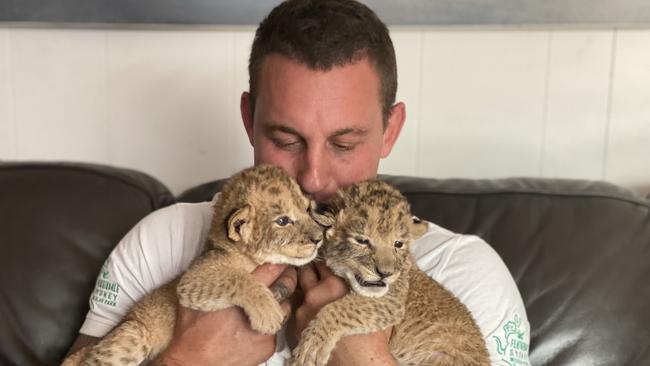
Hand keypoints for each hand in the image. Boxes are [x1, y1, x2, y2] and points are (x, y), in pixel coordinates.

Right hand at [152, 263, 296, 365]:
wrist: (194, 364)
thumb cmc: (191, 331)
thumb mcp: (194, 297)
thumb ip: (211, 279)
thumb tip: (217, 259)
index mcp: (240, 294)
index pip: (271, 271)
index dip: (279, 263)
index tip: (281, 259)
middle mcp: (257, 311)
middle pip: (285, 287)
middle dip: (289, 277)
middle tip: (289, 272)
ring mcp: (266, 330)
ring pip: (285, 308)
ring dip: (281, 301)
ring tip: (274, 297)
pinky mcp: (269, 346)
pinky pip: (276, 327)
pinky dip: (271, 322)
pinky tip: (259, 321)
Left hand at [291, 262, 396, 365]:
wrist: (360, 364)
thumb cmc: (372, 335)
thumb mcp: (376, 301)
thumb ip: (366, 281)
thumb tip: (369, 266)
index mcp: (335, 284)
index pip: (324, 261)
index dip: (329, 259)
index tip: (331, 259)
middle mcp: (315, 295)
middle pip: (307, 271)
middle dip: (313, 270)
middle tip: (320, 270)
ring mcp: (303, 312)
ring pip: (302, 292)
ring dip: (308, 290)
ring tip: (320, 295)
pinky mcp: (297, 328)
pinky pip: (300, 311)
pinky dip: (306, 308)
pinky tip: (317, 313)